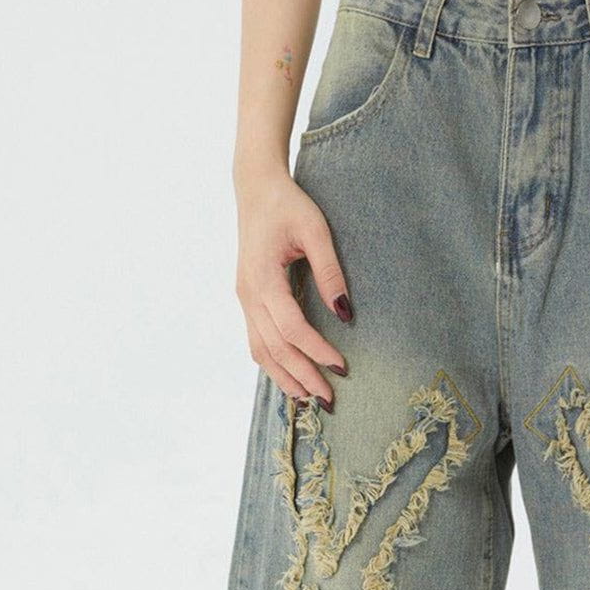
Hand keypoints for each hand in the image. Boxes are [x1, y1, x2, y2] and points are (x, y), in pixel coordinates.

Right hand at [234, 167, 351, 406]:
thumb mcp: (316, 230)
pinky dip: (273, 364)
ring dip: (284, 378)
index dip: (316, 351)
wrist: (256, 189)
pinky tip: (291, 378)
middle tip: (330, 399)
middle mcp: (248, 294)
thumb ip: (330, 271)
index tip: (342, 366)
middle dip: (303, 376)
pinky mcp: (248, 301)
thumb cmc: (288, 205)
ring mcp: (244, 299)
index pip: (291, 328)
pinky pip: (257, 341)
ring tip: (309, 400)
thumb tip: (345, 312)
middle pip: (275, 348)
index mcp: (263, 278)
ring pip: (261, 351)